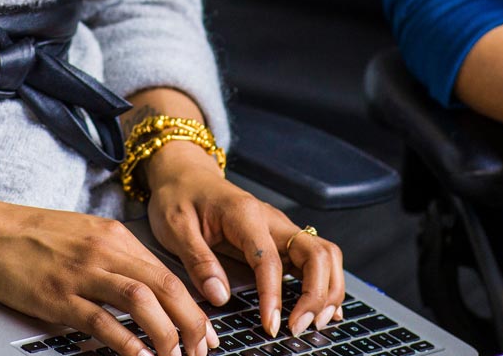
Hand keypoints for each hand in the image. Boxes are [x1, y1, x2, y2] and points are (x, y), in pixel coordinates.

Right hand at [0, 198, 211, 355]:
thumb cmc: (30, 236)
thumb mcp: (82, 235)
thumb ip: (115, 257)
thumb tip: (148, 288)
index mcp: (114, 235)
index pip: (168, 273)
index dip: (193, 306)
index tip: (205, 331)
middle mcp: (104, 250)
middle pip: (166, 287)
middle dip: (192, 323)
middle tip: (202, 350)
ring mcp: (81, 273)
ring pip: (142, 302)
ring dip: (167, 335)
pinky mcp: (58, 295)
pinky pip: (103, 321)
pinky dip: (128, 343)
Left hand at [145, 141, 346, 340]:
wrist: (185, 175)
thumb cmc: (179, 197)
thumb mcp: (175, 227)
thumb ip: (198, 261)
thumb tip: (220, 296)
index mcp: (244, 214)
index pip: (269, 260)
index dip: (273, 296)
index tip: (270, 325)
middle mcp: (271, 219)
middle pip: (316, 253)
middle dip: (316, 294)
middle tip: (299, 327)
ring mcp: (280, 228)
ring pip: (324, 255)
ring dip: (327, 290)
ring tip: (315, 322)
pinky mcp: (281, 238)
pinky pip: (315, 258)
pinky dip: (325, 283)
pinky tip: (323, 307)